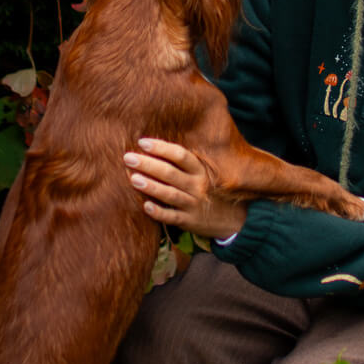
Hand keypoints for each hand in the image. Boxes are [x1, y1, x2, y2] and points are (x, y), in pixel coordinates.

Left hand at [123, 138, 247, 239]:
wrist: (235, 220)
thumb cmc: (213, 191)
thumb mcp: (206, 174)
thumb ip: (187, 164)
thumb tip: (157, 148)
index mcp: (201, 171)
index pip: (181, 155)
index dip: (161, 148)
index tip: (142, 142)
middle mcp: (198, 186)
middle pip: (171, 173)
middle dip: (149, 164)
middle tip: (129, 157)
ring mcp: (194, 205)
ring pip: (170, 194)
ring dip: (151, 186)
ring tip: (133, 179)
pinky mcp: (190, 222)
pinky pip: (173, 217)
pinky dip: (159, 212)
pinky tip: (146, 206)